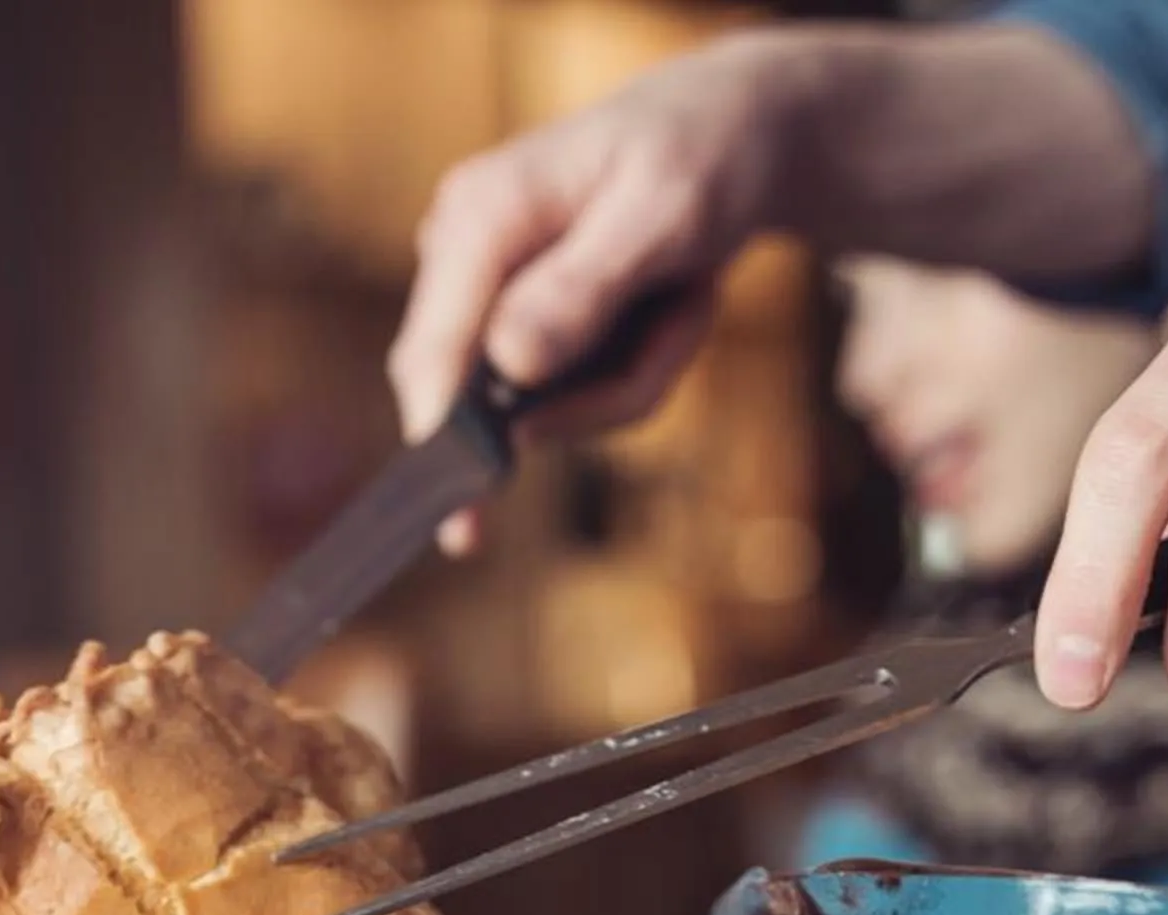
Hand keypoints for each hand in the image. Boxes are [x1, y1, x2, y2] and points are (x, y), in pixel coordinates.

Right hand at [391, 22, 1153, 555]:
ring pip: (542, 408)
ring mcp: (488, 291)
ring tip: (683, 301)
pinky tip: (665, 311)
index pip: (433, 352)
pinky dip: (632, 371)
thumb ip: (585, 290)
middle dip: (602, 390)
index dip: (442, 440)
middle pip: (490, 397)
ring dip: (632, 376)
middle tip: (683, 316)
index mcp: (481, 214)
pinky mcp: (517, 321)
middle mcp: (463, 252)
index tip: (460, 526)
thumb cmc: (703, 158)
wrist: (734, 136)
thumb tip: (508, 365)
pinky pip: (569, 397)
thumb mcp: (664, 217)